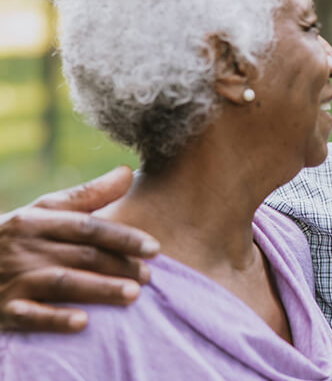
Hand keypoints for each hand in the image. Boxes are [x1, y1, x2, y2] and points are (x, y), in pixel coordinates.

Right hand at [0, 167, 159, 332]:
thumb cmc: (17, 235)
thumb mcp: (44, 210)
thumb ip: (88, 194)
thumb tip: (128, 171)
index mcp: (39, 221)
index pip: (89, 227)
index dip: (123, 237)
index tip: (154, 248)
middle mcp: (28, 247)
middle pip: (82, 255)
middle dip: (119, 266)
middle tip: (149, 277)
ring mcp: (14, 278)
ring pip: (63, 282)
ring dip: (99, 289)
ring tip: (133, 295)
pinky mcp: (3, 309)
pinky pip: (30, 315)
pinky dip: (55, 318)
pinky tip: (84, 323)